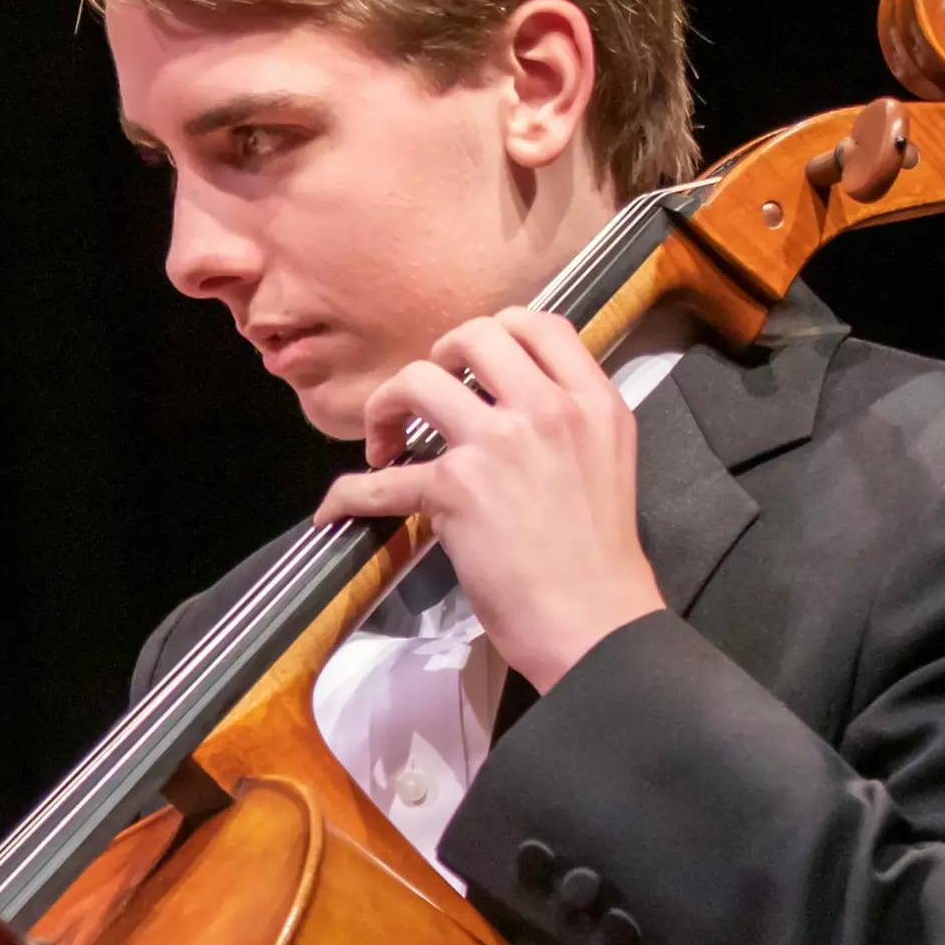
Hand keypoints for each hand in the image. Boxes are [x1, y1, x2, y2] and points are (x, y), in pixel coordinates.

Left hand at [314, 307, 664, 689]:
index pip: (540, 324)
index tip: (470, 367)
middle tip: (424, 400)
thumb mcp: (606, 461)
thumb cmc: (598, 558)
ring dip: (386, 406)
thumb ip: (567, 421)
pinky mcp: (457, 487)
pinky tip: (337, 507)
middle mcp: (549, 409)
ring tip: (386, 444)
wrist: (594, 621)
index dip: (495, 332)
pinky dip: (347, 494)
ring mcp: (501, 442)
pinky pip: (379, 479)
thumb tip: (510, 404)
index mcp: (593, 401)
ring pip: (417, 381)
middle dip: (434, 360)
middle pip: (473, 336)